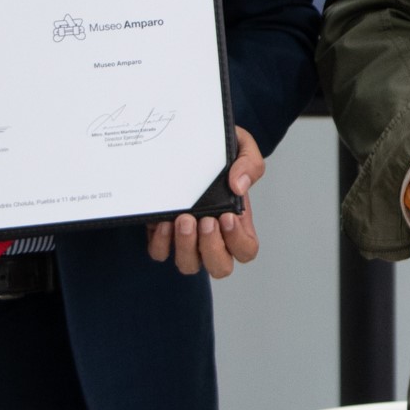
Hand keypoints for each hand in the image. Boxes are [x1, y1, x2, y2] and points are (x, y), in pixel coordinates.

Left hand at [147, 126, 264, 276]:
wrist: (190, 142)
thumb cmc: (218, 152)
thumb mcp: (243, 148)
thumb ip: (249, 164)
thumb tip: (238, 186)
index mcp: (236, 222)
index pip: (245, 250)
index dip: (238, 241)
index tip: (228, 216)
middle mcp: (212, 236)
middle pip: (219, 267)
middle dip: (213, 248)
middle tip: (207, 221)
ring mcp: (186, 238)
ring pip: (188, 265)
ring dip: (186, 247)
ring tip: (184, 219)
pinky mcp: (162, 233)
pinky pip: (159, 253)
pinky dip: (161, 242)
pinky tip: (164, 221)